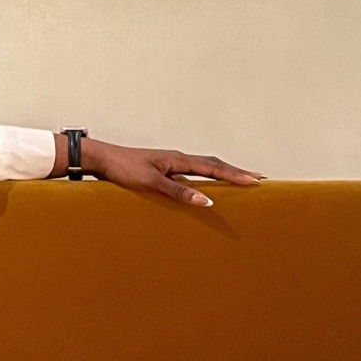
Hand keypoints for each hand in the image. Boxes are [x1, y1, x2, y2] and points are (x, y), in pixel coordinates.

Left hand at [51, 136, 262, 208]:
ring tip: (240, 181)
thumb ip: (178, 192)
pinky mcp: (162, 172)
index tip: (257, 181)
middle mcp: (178, 160)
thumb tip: (206, 201)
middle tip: (259, 179)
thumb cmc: (123, 169)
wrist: (101, 160)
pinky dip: (205, 181)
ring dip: (223, 175)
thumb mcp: (151, 182)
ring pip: (203, 169)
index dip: (236, 175)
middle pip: (214, 165)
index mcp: (178, 160)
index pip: (214, 167)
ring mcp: (170, 165)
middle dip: (236, 172)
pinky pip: (191, 176)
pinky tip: (206, 190)